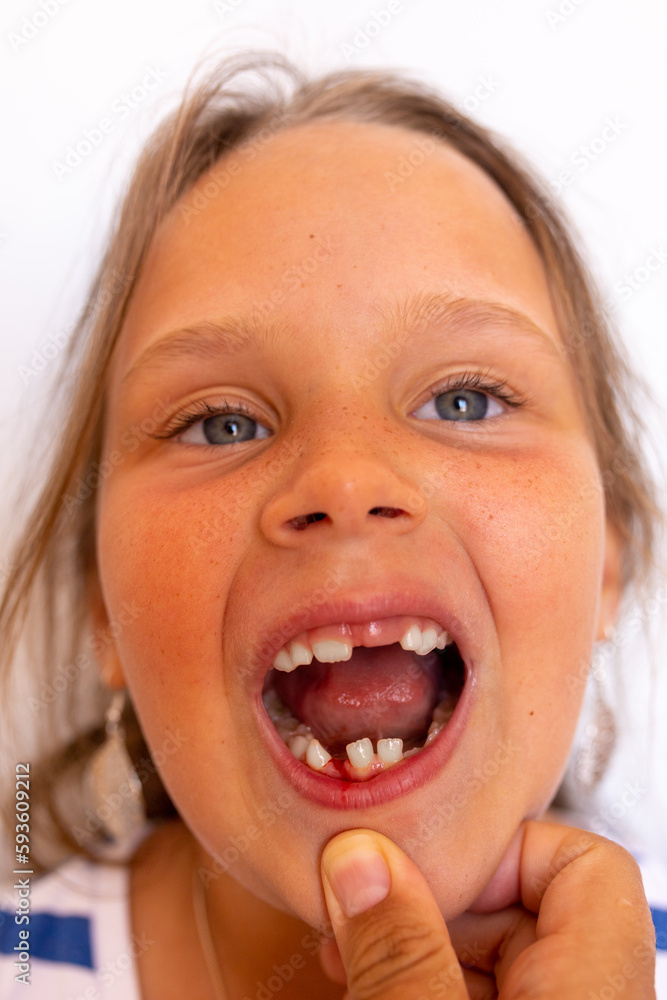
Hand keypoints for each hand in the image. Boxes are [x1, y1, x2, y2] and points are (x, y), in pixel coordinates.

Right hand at [319, 821, 655, 998]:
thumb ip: (400, 954)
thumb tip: (359, 861)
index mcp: (598, 993)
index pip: (585, 864)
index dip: (501, 847)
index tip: (427, 860)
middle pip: (530, 908)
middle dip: (437, 899)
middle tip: (361, 905)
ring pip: (498, 963)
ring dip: (418, 946)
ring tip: (349, 950)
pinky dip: (426, 988)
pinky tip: (367, 985)